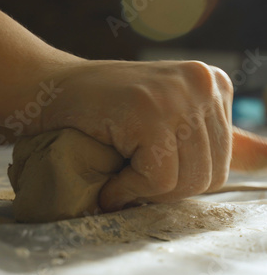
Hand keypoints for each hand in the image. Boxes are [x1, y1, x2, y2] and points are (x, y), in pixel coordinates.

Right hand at [42, 60, 266, 211]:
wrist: (51, 91)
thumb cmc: (104, 110)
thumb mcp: (168, 118)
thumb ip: (215, 138)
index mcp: (213, 85)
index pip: (222, 164)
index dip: (179, 178)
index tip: (144, 167)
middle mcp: (203, 84)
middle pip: (209, 176)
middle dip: (163, 188)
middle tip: (127, 175)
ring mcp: (177, 95)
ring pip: (184, 181)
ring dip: (143, 191)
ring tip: (117, 174)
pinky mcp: (150, 112)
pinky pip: (156, 179)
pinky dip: (127, 189)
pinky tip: (109, 178)